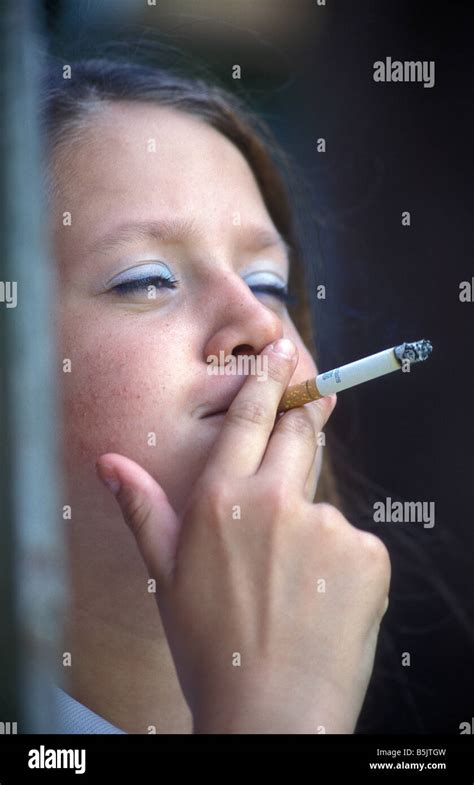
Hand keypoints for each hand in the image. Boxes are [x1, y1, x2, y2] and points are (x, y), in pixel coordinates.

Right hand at [96, 338, 389, 732]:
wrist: (271, 713)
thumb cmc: (211, 645)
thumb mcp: (167, 574)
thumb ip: (144, 508)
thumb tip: (110, 464)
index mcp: (222, 500)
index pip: (251, 418)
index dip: (270, 378)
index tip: (285, 348)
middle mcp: (273, 500)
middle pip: (300, 437)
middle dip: (303, 429)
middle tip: (302, 443)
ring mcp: (325, 524)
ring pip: (324, 505)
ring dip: (312, 530)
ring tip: (294, 587)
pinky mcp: (365, 553)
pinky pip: (354, 545)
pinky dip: (341, 565)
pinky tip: (321, 603)